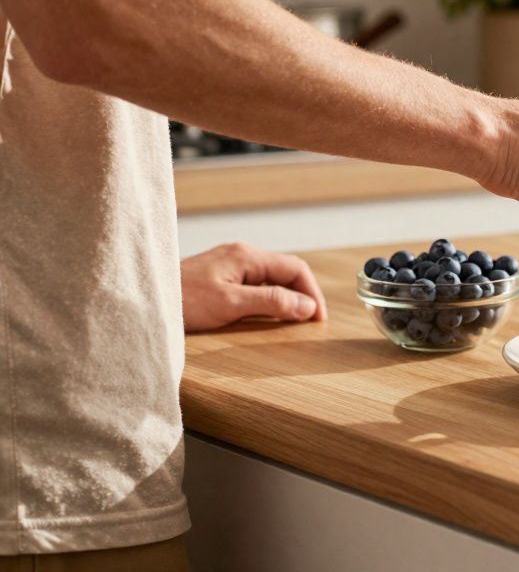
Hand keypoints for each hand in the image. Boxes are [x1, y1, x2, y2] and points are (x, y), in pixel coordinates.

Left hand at [181, 243, 327, 332]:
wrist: (140, 301)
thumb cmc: (180, 301)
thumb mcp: (230, 304)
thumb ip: (271, 302)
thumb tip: (307, 306)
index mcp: (246, 256)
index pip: (295, 268)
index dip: (312, 292)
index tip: (318, 318)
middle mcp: (241, 255)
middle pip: (285, 272)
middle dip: (302, 295)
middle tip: (309, 323)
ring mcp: (229, 265)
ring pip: (270, 279)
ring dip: (285, 299)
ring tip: (292, 322)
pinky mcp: (219, 278)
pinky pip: (255, 286)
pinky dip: (268, 300)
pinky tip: (266, 316)